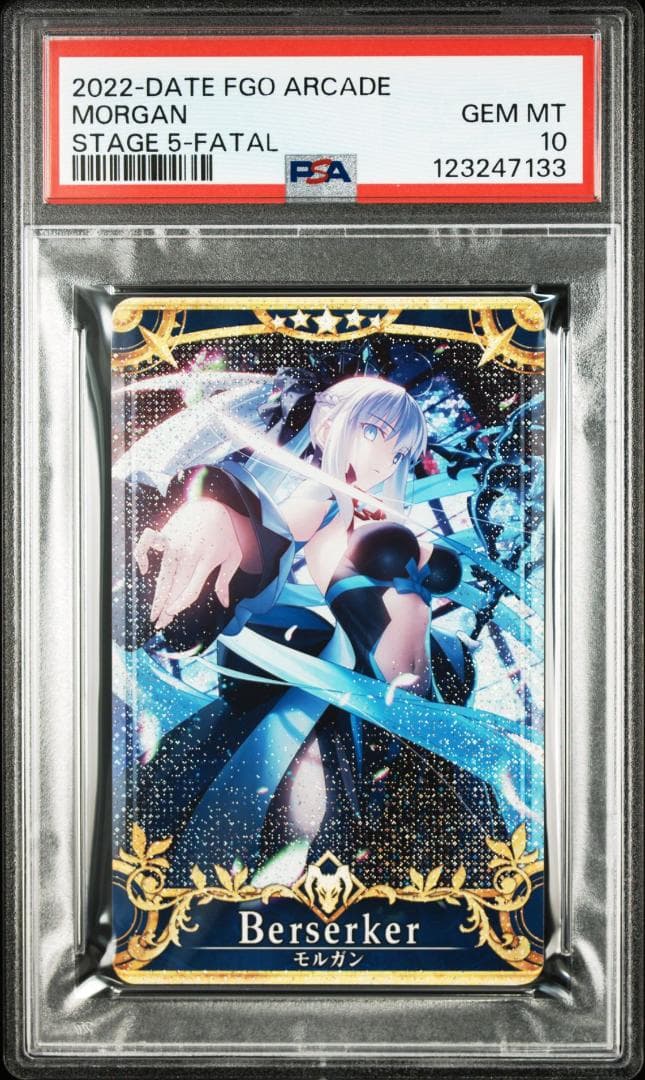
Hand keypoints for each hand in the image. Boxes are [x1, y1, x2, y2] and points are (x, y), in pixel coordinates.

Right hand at [135, 498, 242, 629]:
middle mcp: (188, 554)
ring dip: (157, 594)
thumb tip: (224, 603)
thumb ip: (226, 580)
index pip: (190, 589)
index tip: (173, 614)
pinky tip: (145, 570)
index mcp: (206, 561)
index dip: (180, 604)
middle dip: (166, 607)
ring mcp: (175, 544)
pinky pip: (148, 544)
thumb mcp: (233, 556)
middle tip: (159, 623)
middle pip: (174, 586)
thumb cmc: (226, 532)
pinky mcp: (166, 534)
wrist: (215, 504)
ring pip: (163, 574)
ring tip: (153, 610)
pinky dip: (142, 556)